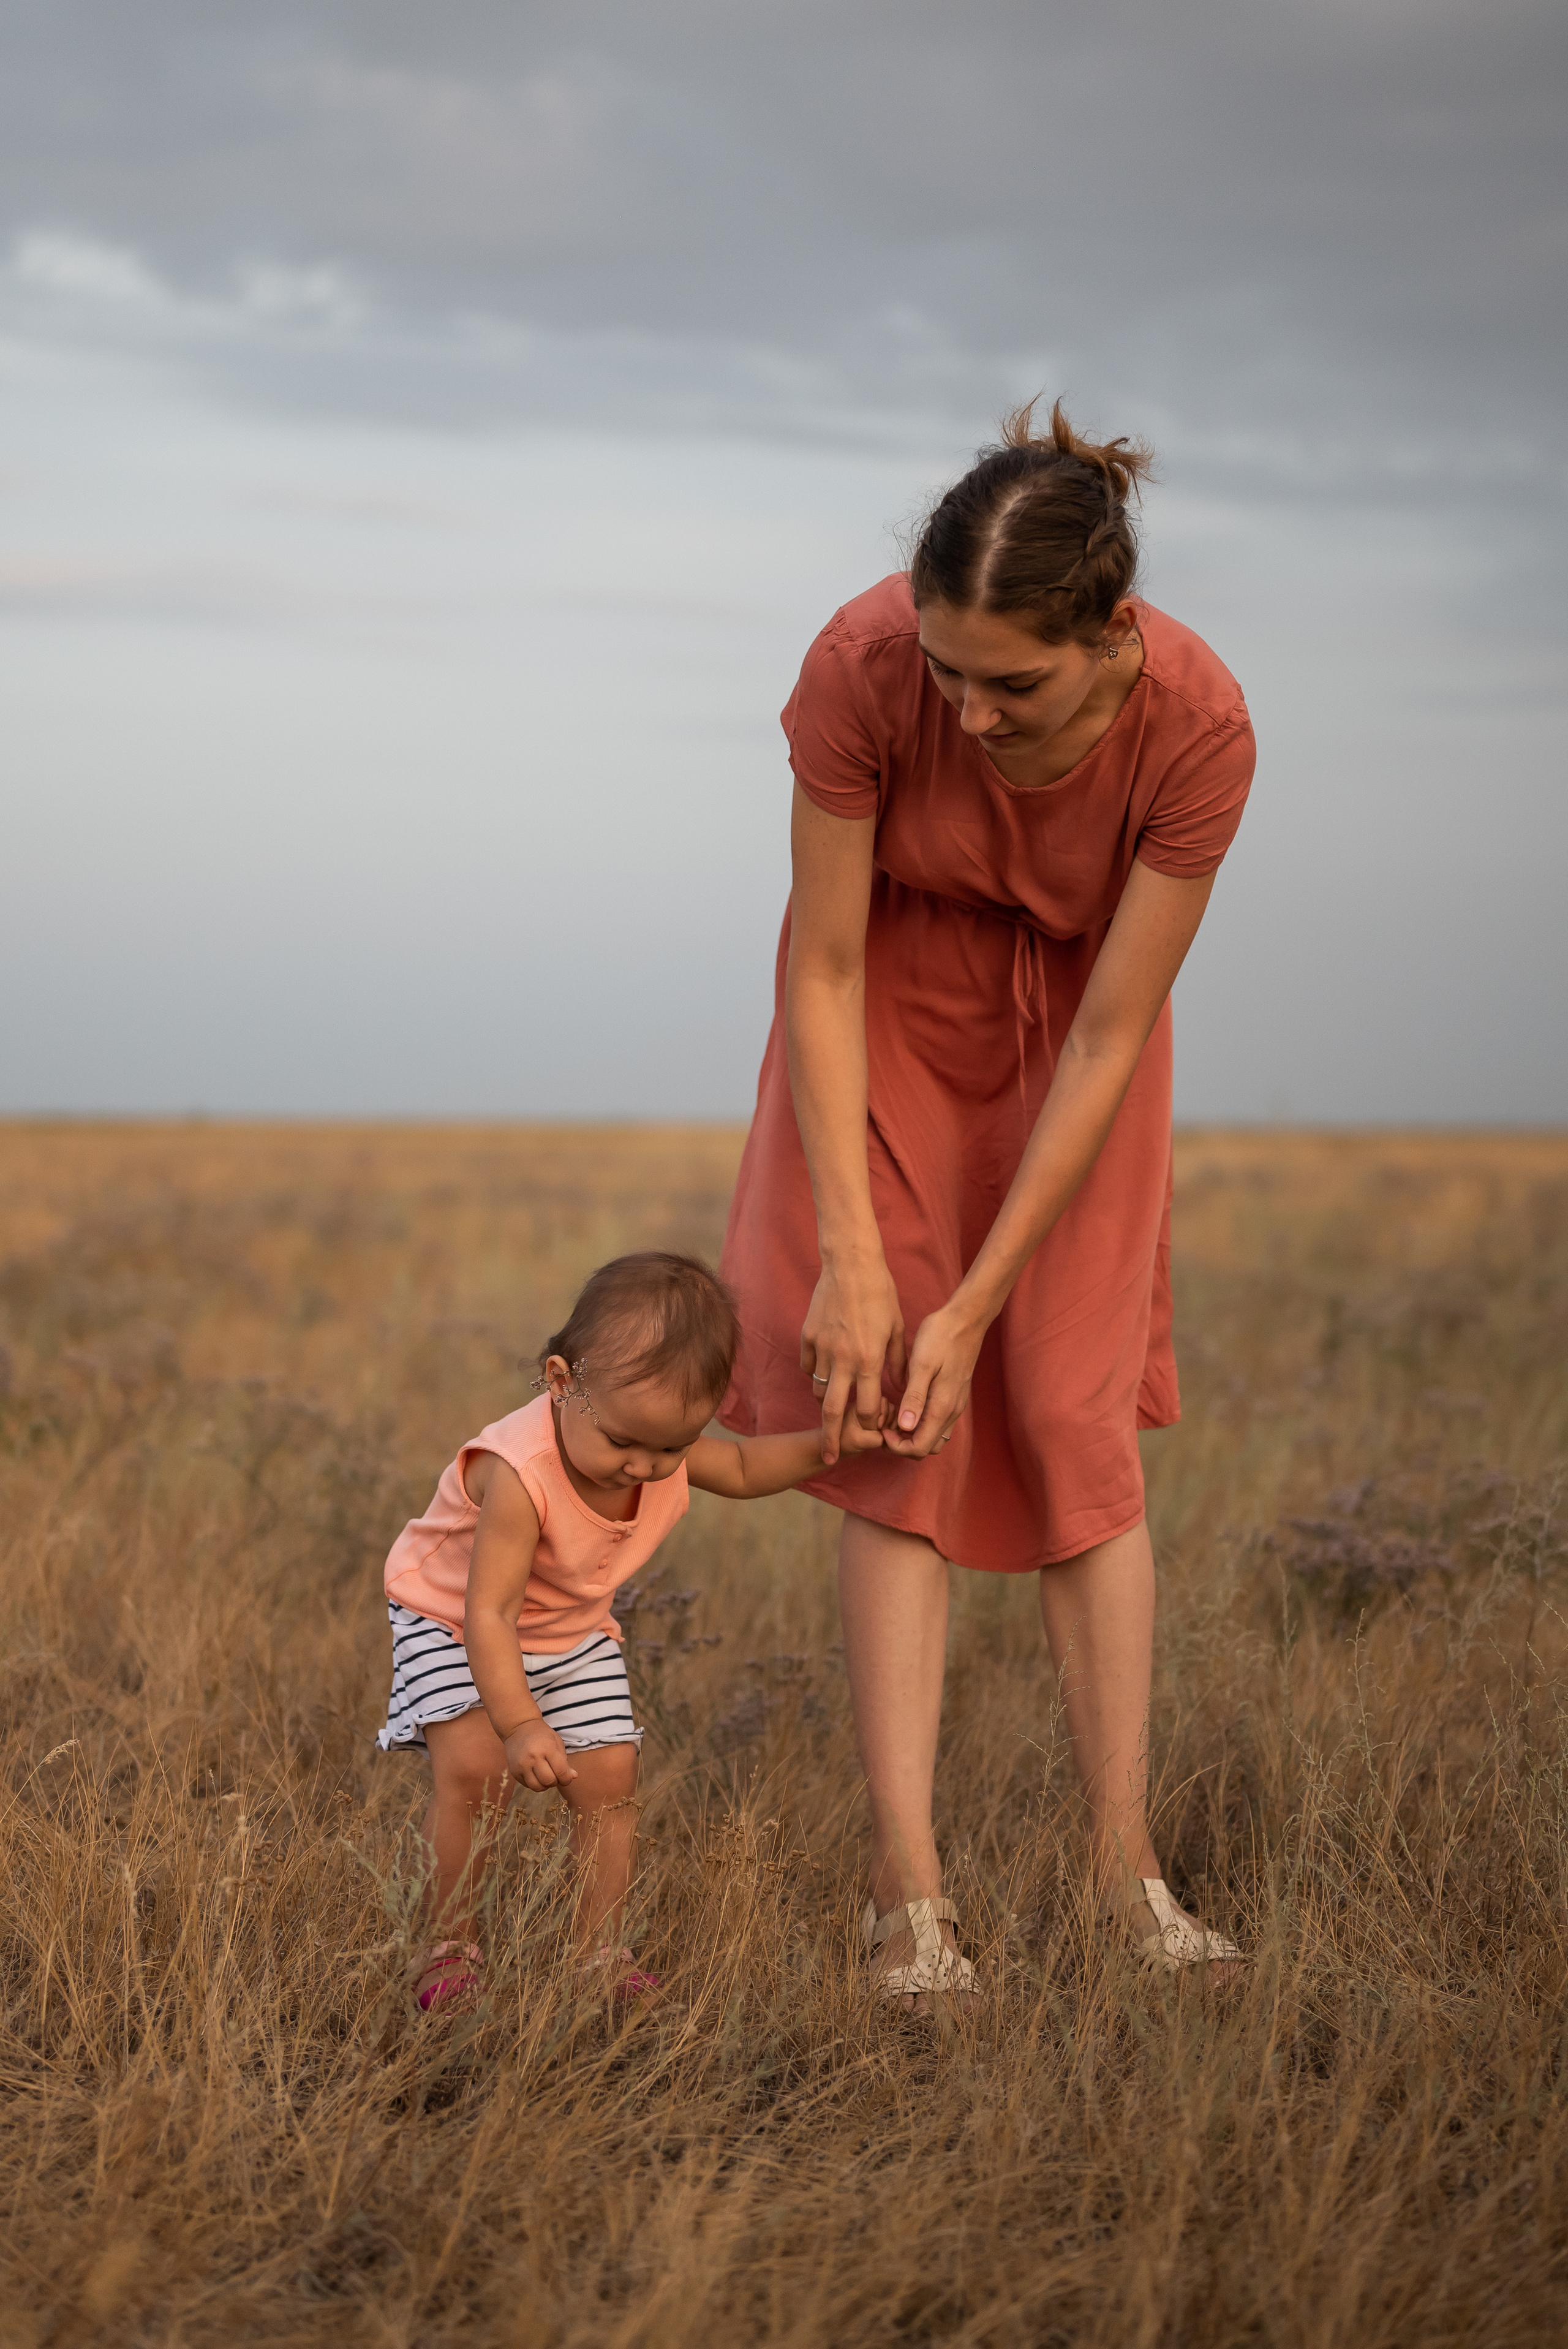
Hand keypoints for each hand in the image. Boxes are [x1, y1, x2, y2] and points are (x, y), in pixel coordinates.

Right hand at [504, 1716, 576, 1790]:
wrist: (519, 1728)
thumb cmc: (542, 1735)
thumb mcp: (557, 1743)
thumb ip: (565, 1762)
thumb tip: (574, 1776)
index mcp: (548, 1748)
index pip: (561, 1772)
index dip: (567, 1779)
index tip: (566, 1777)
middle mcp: (533, 1757)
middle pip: (549, 1781)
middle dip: (556, 1781)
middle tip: (555, 1774)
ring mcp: (522, 1765)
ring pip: (537, 1787)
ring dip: (545, 1785)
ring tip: (546, 1775)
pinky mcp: (514, 1771)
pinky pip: (528, 1785)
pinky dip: (535, 1783)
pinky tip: (536, 1774)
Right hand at [801, 1251, 906, 1467]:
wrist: (850, 1264)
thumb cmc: (880, 1295)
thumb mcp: (897, 1329)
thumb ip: (897, 1363)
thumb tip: (899, 1388)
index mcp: (869, 1360)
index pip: (866, 1408)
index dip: (869, 1423)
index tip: (870, 1429)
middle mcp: (843, 1359)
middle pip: (832, 1411)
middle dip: (830, 1438)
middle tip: (828, 1457)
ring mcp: (822, 1348)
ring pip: (817, 1389)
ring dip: (825, 1401)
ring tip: (831, 1405)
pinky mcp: (807, 1336)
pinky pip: (808, 1364)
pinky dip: (815, 1372)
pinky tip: (825, 1368)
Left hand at [881, 1302, 984, 1458]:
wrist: (966, 1319)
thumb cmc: (941, 1337)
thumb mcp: (923, 1364)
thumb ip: (915, 1398)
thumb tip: (904, 1427)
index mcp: (942, 1407)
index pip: (920, 1448)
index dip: (897, 1447)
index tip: (881, 1429)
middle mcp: (952, 1411)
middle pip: (927, 1447)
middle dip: (903, 1445)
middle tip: (884, 1424)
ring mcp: (955, 1404)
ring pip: (934, 1436)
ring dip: (912, 1435)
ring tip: (893, 1415)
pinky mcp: (954, 1396)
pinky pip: (938, 1422)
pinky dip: (921, 1423)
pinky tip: (906, 1405)